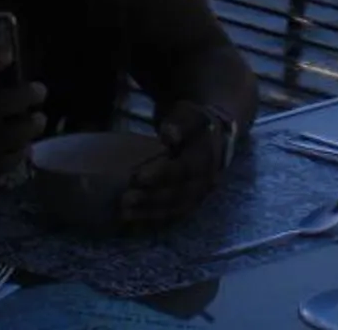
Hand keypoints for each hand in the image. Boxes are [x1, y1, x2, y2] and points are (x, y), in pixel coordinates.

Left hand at [123, 101, 234, 225]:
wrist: (214, 140)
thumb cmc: (194, 126)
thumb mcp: (190, 117)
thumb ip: (181, 125)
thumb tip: (169, 135)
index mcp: (205, 160)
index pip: (183, 170)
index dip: (162, 174)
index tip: (138, 177)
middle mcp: (204, 183)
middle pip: (176, 194)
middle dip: (150, 198)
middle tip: (124, 199)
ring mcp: (197, 197)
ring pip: (172, 209)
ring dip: (148, 212)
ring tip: (123, 212)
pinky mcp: (189, 206)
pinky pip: (171, 217)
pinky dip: (152, 219)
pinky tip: (132, 219)